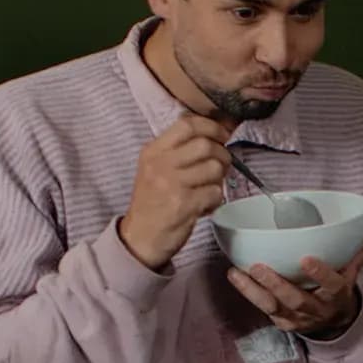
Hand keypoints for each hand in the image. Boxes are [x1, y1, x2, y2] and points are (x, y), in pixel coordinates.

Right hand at [117, 111, 232, 269]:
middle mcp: (160, 164)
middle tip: (222, 165)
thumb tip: (214, 133)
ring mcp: (172, 184)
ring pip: (214, 168)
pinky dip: (216, 199)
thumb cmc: (152, 202)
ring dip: (220, 179)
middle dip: (222, 154)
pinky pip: (215, 192)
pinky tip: (205, 205)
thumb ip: (178, 150)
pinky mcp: (184, 204)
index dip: (212, 126)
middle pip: (205, 144)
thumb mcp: (154, 168)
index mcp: (153, 151)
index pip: (187, 124)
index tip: (223, 135)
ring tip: (210, 188)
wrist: (140, 238)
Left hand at [228, 203, 362, 337]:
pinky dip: (247, 293)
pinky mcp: (281, 321)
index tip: (306, 259)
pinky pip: (262, 309)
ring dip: (254, 290)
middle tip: (259, 266)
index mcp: (337, 293)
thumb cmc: (340, 283)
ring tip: (237, 272)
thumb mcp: (355, 263)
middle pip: (296, 299)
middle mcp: (316, 308)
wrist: (334, 320)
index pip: (331, 284)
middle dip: (277, 284)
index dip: (320, 274)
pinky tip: (235, 276)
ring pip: (273, 306)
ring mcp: (297, 317)